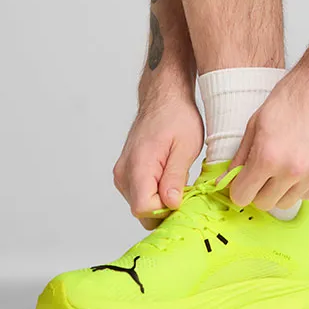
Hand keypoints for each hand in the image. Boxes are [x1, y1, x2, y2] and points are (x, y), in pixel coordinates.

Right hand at [113, 92, 204, 228]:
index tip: (185, 200)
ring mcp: (122, 174)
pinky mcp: (125, 173)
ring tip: (178, 178)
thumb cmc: (177, 116)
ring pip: (141, 204)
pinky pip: (140, 193)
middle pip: (142, 211)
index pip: (144, 209)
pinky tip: (169, 176)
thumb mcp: (186, 146)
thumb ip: (175, 177)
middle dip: (165, 207)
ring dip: (160, 199)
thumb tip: (171, 205)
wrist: (164, 98)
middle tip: (187, 190)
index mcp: (138, 166)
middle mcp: (124, 173)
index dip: (167, 211)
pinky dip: (155, 192)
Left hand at [217, 60, 308, 211]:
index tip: (242, 180)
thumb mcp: (256, 122)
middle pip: (265, 203)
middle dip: (259, 190)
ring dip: (281, 190)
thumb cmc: (294, 95)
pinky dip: (301, 184)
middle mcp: (292, 169)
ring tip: (283, 165)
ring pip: (287, 202)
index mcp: (268, 156)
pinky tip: (300, 162)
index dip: (239, 188)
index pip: (242, 196)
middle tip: (262, 171)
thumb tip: (227, 179)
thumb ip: (241, 155)